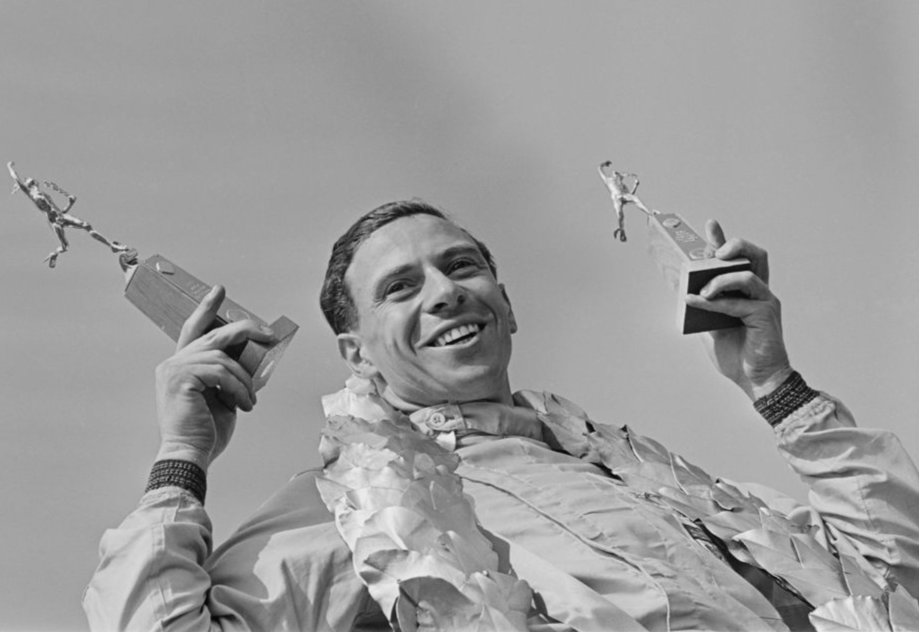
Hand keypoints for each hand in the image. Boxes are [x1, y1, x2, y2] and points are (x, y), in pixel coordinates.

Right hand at [154, 285, 274, 469]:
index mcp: (180, 366)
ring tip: (250, 401)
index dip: (206, 308)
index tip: (219, 290)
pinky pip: (221, 372)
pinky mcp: (181, 378)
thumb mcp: (224, 396)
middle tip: (269, 334)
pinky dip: (239, 389)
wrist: (190, 455)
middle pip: (214, 335)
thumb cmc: (205, 432)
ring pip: (223, 358)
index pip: (193, 329)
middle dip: (245, 330)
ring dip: (244, 380)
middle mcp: (172, 363)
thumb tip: (255, 359)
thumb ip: (230, 375)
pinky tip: (244, 405)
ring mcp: (174, 369)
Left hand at [684, 220, 792, 400]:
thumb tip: (684, 293)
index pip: (739, 260)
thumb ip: (705, 309)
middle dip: (734, 246)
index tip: (710, 225)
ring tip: (701, 290)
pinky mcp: (765, 315)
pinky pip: (737, 301)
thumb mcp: (713, 329)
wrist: (757, 381)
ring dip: (719, 279)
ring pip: (747, 274)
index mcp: (748, 293)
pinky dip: (714, 301)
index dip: (725, 241)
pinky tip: (697, 302)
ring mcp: (765, 302)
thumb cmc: (738, 356)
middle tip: (714, 250)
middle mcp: (760, 293)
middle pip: (756, 256)